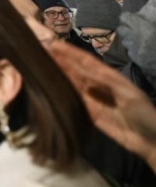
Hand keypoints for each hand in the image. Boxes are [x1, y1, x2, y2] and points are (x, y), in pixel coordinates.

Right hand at [48, 41, 155, 173]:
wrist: (151, 141)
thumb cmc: (144, 113)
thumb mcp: (128, 93)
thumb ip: (105, 80)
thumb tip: (81, 68)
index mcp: (110, 77)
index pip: (87, 62)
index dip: (72, 53)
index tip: (55, 44)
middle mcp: (99, 86)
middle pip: (77, 71)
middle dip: (61, 61)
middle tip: (41, 53)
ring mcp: (93, 100)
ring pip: (72, 84)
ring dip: (59, 75)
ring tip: (41, 66)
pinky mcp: (90, 115)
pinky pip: (73, 102)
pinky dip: (62, 94)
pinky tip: (49, 87)